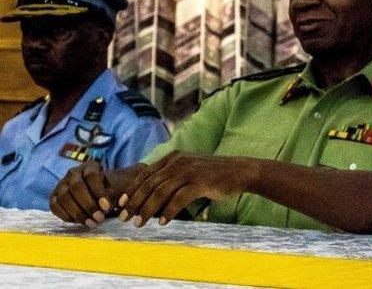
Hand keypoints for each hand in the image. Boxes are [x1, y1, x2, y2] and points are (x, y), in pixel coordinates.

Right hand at [50, 161, 127, 226]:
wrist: (96, 193)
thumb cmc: (108, 190)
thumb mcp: (114, 189)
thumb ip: (112, 196)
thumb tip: (106, 207)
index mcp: (90, 166)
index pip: (91, 176)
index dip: (98, 192)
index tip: (107, 207)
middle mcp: (73, 173)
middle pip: (77, 187)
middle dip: (89, 205)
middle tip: (99, 218)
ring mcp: (61, 184)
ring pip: (65, 197)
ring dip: (78, 213)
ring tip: (92, 223)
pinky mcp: (53, 196)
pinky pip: (55, 206)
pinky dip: (66, 216)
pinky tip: (79, 222)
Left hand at [117, 152, 253, 226]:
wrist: (240, 171)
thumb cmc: (213, 174)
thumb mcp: (189, 169)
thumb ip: (171, 176)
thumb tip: (151, 194)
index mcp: (173, 157)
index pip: (145, 174)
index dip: (131, 189)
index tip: (121, 204)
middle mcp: (178, 162)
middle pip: (150, 184)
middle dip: (134, 202)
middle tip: (124, 218)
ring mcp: (190, 171)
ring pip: (161, 192)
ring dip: (147, 210)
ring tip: (139, 224)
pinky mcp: (201, 182)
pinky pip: (179, 199)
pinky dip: (169, 211)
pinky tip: (162, 222)